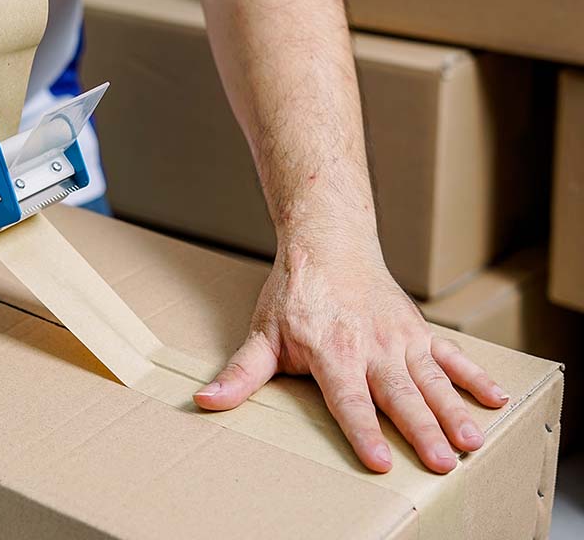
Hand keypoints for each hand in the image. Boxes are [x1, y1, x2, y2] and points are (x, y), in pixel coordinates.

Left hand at [193, 242, 508, 473]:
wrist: (329, 242)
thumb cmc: (296, 292)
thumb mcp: (264, 333)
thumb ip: (242, 373)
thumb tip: (207, 402)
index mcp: (332, 352)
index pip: (349, 399)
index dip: (364, 430)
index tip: (381, 460)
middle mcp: (371, 346)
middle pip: (399, 394)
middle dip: (422, 429)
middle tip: (444, 461)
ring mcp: (400, 337)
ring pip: (431, 378)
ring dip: (453, 409)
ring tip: (472, 440)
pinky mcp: (418, 329)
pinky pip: (451, 354)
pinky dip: (474, 375)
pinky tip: (496, 398)